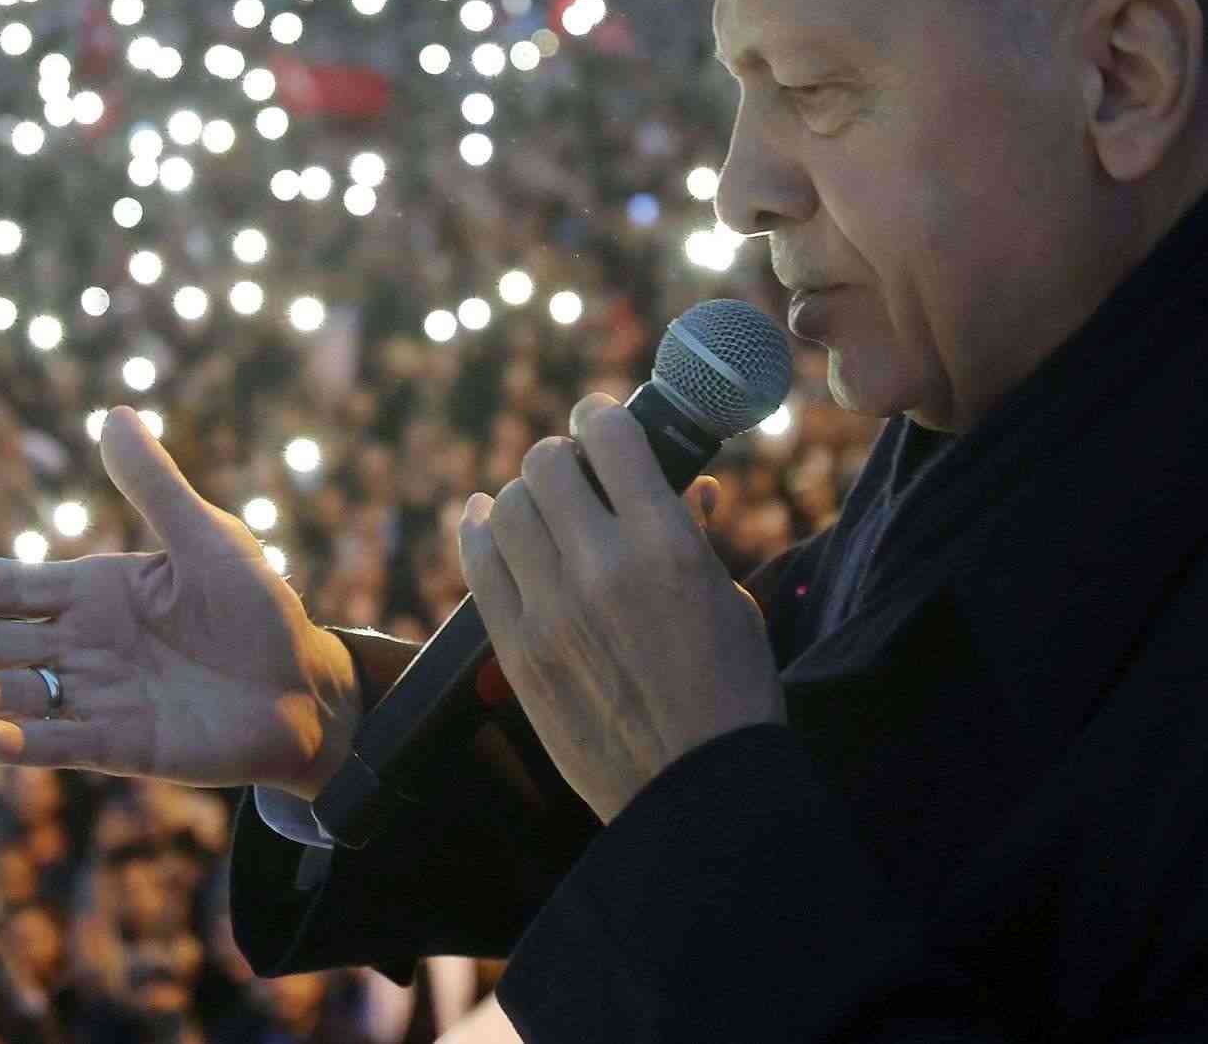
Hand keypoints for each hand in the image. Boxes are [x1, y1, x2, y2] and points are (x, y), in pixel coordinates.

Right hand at [0, 407, 361, 796]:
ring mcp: (97, 696)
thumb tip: (114, 412)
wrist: (307, 688)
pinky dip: (17, 745)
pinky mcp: (122, 745)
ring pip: (16, 695)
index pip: (13, 587)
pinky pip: (60, 743)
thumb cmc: (258, 608)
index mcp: (94, 591)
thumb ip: (156, 486)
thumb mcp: (208, 538)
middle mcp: (83, 645)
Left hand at [458, 394, 784, 823]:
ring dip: (523, 496)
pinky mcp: (516, 650)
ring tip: (539, 506)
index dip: (600, 418)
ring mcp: (550, 610)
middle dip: (560, 459)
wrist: (695, 790)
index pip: (607, 436)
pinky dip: (479, 531)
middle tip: (572, 473)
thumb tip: (685, 482)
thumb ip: (692, 534)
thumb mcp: (727, 599)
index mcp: (665, 545)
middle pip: (544, 464)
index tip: (600, 422)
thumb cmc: (730, 691)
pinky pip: (477, 563)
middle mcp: (601, 566)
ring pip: (505, 508)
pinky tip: (486, 520)